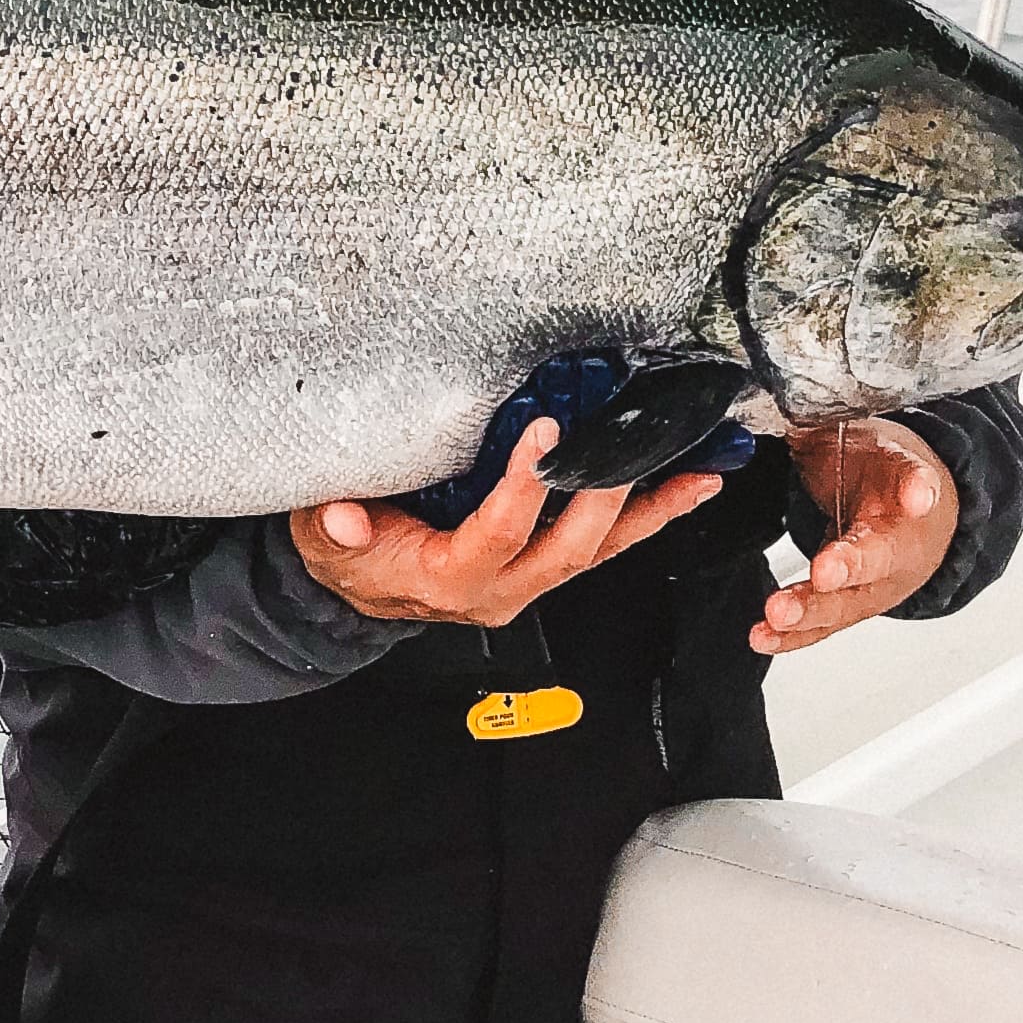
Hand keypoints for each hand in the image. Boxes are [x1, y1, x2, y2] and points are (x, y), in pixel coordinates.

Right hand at [292, 419, 725, 627]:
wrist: (359, 584)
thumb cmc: (348, 553)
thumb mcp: (325, 538)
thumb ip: (337, 528)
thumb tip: (347, 515)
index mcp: (450, 579)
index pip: (497, 534)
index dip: (523, 487)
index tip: (543, 433)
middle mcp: (500, 590)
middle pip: (567, 551)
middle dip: (604, 498)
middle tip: (632, 448)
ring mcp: (527, 582)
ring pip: (598, 552)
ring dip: (649, 513)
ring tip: (697, 473)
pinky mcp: (542, 567)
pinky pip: (600, 546)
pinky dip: (643, 518)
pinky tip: (679, 489)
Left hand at [756, 418, 957, 654]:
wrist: (914, 514)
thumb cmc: (882, 467)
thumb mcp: (867, 430)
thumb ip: (832, 415)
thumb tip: (786, 383)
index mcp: (910, 484)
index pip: (914, 483)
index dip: (914, 490)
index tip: (917, 495)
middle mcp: (900, 540)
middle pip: (879, 556)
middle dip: (851, 566)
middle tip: (826, 572)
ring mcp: (878, 582)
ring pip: (849, 600)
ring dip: (813, 610)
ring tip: (778, 613)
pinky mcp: (853, 606)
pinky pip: (824, 624)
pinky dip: (794, 635)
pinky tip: (763, 637)